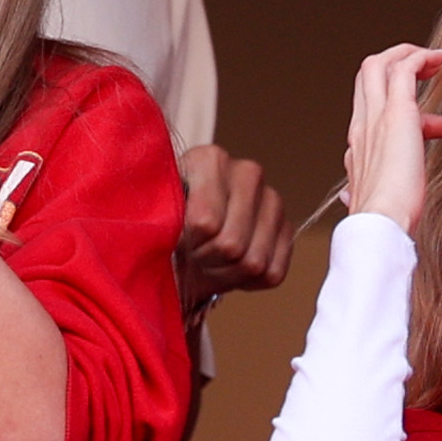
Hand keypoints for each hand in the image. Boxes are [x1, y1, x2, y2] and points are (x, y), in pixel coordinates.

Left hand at [178, 145, 293, 309]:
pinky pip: (273, 273)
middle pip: (232, 244)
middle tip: (192, 255)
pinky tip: (230, 267)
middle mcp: (248, 172)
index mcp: (210, 159)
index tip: (175, 240)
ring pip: (254, 262)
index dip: (187, 243)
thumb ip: (163, 223)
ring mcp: (273, 200)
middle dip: (207, 260)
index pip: (205, 222)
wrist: (182, 242)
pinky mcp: (287, 230)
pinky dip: (247, 281)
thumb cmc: (167, 227)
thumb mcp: (155, 221)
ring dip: (226, 273)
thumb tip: (191, 236)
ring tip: (209, 260)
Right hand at [344, 45, 441, 232]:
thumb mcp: (369, 203)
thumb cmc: (385, 220)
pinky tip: (441, 59)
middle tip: (422, 66)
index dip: (397, 106)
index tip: (432, 123)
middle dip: (392, 62)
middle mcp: (361, 127)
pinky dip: (420, 58)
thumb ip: (360, 194)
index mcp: (357, 148)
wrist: (380, 223)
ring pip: (378, 65)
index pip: (369, 110)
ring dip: (407, 54)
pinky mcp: (397, 114)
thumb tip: (348, 199)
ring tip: (436, 58)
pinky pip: (404, 69)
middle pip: (365, 76)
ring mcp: (376, 117)